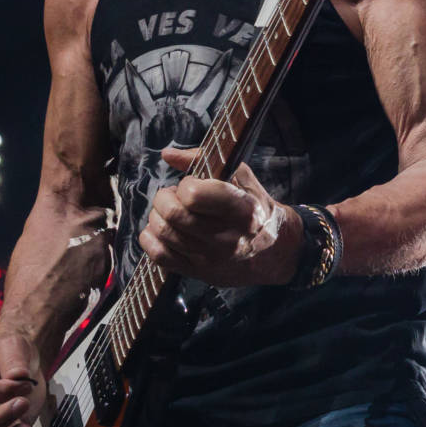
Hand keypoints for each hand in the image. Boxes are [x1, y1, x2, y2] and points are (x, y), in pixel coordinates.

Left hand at [138, 145, 301, 285]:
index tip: (192, 185)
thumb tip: (168, 154)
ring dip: (158, 216)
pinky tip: (161, 231)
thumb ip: (206, 160)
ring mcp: (210, 258)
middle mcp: (226, 237)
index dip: (186, 185)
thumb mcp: (243, 179)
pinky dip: (151, 239)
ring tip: (170, 212)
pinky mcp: (198, 272)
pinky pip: (159, 256)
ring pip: (163, 233)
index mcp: (242, 210)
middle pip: (173, 214)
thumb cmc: (255, 208)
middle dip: (164, 198)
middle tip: (173, 196)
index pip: (193, 195)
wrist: (274, 251)